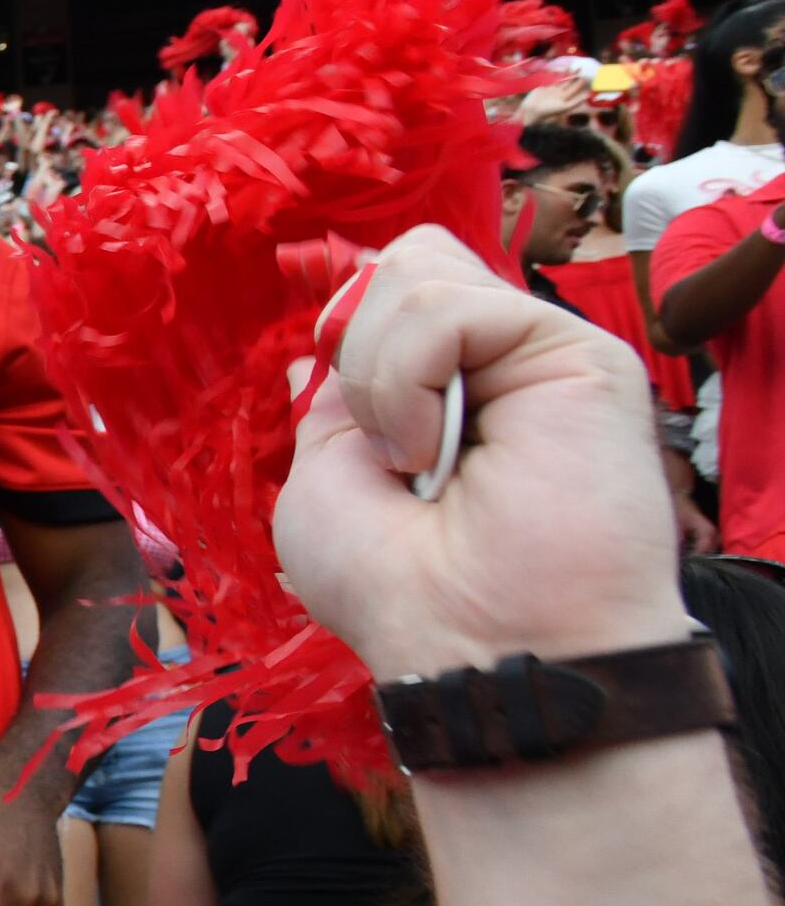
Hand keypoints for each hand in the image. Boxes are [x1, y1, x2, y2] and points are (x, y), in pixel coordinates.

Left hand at [281, 226, 689, 678]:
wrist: (470, 644)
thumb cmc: (394, 588)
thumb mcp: (324, 477)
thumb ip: (334, 395)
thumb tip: (329, 326)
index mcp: (439, 390)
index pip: (387, 288)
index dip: (345, 323)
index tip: (332, 396)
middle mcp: (493, 365)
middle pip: (407, 261)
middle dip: (359, 347)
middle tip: (383, 443)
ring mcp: (536, 355)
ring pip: (420, 267)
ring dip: (381, 371)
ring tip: (415, 458)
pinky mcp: (581, 354)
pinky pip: (452, 305)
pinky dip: (411, 375)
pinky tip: (436, 450)